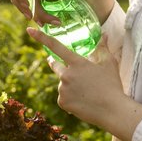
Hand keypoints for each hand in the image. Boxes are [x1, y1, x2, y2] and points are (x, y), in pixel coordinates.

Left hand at [27, 27, 141, 140]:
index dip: (41, 37)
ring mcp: (62, 89)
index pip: (56, 46)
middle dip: (57, 64)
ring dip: (69, 84)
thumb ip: (102, 48)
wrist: (112, 110)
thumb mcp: (109, 63)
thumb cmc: (112, 85)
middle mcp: (66, 75)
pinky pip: (63, 96)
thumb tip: (104, 34)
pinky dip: (70, 97)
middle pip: (55, 66)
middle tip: (68, 68)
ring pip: (62, 83)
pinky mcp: (61, 102)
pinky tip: (82, 101)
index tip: (29, 30)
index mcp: (77, 63)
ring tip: (86, 91)